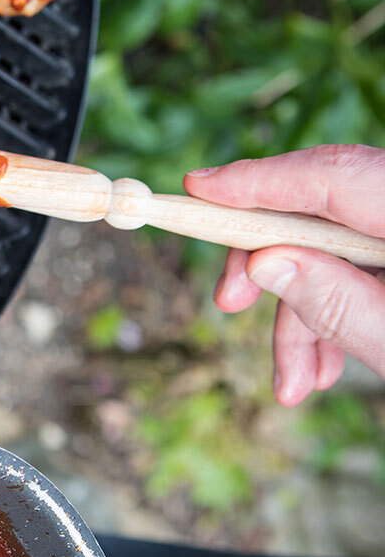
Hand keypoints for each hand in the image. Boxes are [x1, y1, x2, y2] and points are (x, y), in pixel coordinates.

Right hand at [183, 144, 384, 405]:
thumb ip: (336, 301)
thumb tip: (263, 264)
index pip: (333, 176)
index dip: (259, 181)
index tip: (197, 188)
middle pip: (322, 209)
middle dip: (269, 263)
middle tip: (229, 304)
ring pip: (335, 247)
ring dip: (303, 312)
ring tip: (294, 380)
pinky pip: (359, 263)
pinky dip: (334, 311)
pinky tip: (322, 366)